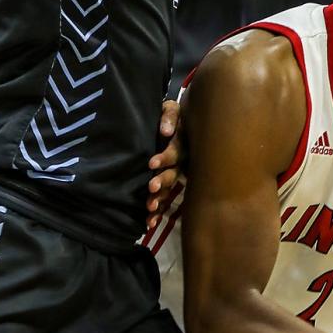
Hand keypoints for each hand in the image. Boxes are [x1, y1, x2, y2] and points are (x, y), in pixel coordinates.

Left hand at [146, 97, 182, 228]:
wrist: (176, 120)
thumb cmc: (170, 114)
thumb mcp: (170, 108)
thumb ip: (168, 116)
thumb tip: (165, 131)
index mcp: (183, 143)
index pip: (175, 151)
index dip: (165, 157)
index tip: (152, 163)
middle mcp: (183, 161)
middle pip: (174, 173)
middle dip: (162, 181)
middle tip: (151, 188)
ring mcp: (177, 173)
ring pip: (170, 189)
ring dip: (160, 199)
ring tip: (150, 209)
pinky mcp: (171, 182)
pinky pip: (166, 198)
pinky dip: (158, 212)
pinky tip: (149, 223)